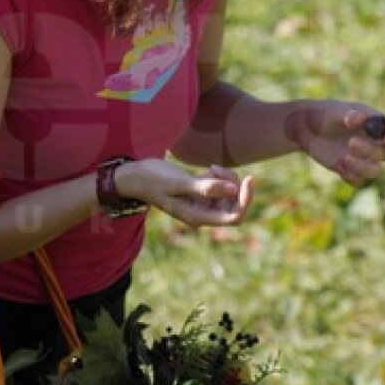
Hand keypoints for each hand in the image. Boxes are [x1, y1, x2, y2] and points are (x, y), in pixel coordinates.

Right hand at [117, 158, 252, 227]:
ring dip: (225, 178)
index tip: (248, 179)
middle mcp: (202, 214)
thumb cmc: (153, 179)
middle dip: (233, 185)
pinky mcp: (201, 195)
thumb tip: (234, 190)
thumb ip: (206, 187)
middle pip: (234, 205)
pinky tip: (205, 169)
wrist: (135, 176)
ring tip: (210, 167)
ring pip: (229, 194)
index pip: (235, 216)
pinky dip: (218, 177)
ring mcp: (202, 205)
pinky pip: (220, 187)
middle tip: (216, 168)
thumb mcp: (179, 182)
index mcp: (198, 217)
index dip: (245, 200)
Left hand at [287, 101, 384, 185]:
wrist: (307, 127)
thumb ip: (350, 114)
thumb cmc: (328, 114)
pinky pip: (357, 180)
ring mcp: (364, 160)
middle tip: (351, 142)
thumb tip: (357, 119)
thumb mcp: (337, 110)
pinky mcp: (350, 171)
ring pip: (375, 171)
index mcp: (381, 128)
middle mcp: (377, 145)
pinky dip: (350, 176)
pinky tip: (339, 166)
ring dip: (362, 167)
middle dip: (370, 150)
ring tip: (344, 157)